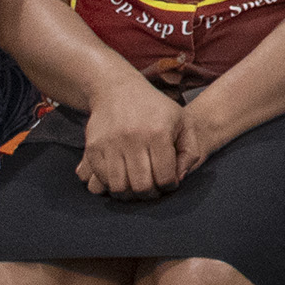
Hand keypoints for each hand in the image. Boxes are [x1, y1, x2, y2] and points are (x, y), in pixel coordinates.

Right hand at [75, 74, 192, 197]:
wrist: (118, 90)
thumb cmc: (156, 109)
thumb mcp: (183, 122)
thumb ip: (190, 152)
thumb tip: (179, 179)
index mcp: (158, 133)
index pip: (165, 177)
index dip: (169, 186)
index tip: (169, 183)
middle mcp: (133, 138)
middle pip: (141, 186)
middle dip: (150, 194)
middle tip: (154, 189)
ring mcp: (110, 143)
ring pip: (119, 187)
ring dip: (130, 194)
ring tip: (137, 186)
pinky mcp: (93, 147)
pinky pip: (102, 179)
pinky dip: (112, 185)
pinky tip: (123, 177)